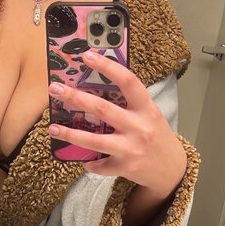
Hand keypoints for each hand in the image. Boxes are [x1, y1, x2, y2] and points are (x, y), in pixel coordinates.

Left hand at [48, 50, 186, 199]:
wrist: (172, 169)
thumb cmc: (156, 136)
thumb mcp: (150, 114)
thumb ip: (129, 104)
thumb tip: (95, 90)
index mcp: (146, 109)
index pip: (128, 82)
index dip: (108, 67)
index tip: (87, 56)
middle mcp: (139, 127)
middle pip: (102, 109)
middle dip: (75, 97)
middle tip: (55, 88)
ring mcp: (131, 149)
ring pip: (94, 141)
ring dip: (70, 134)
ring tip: (53, 128)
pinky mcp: (125, 167)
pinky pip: (99, 165)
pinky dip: (88, 163)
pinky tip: (82, 160)